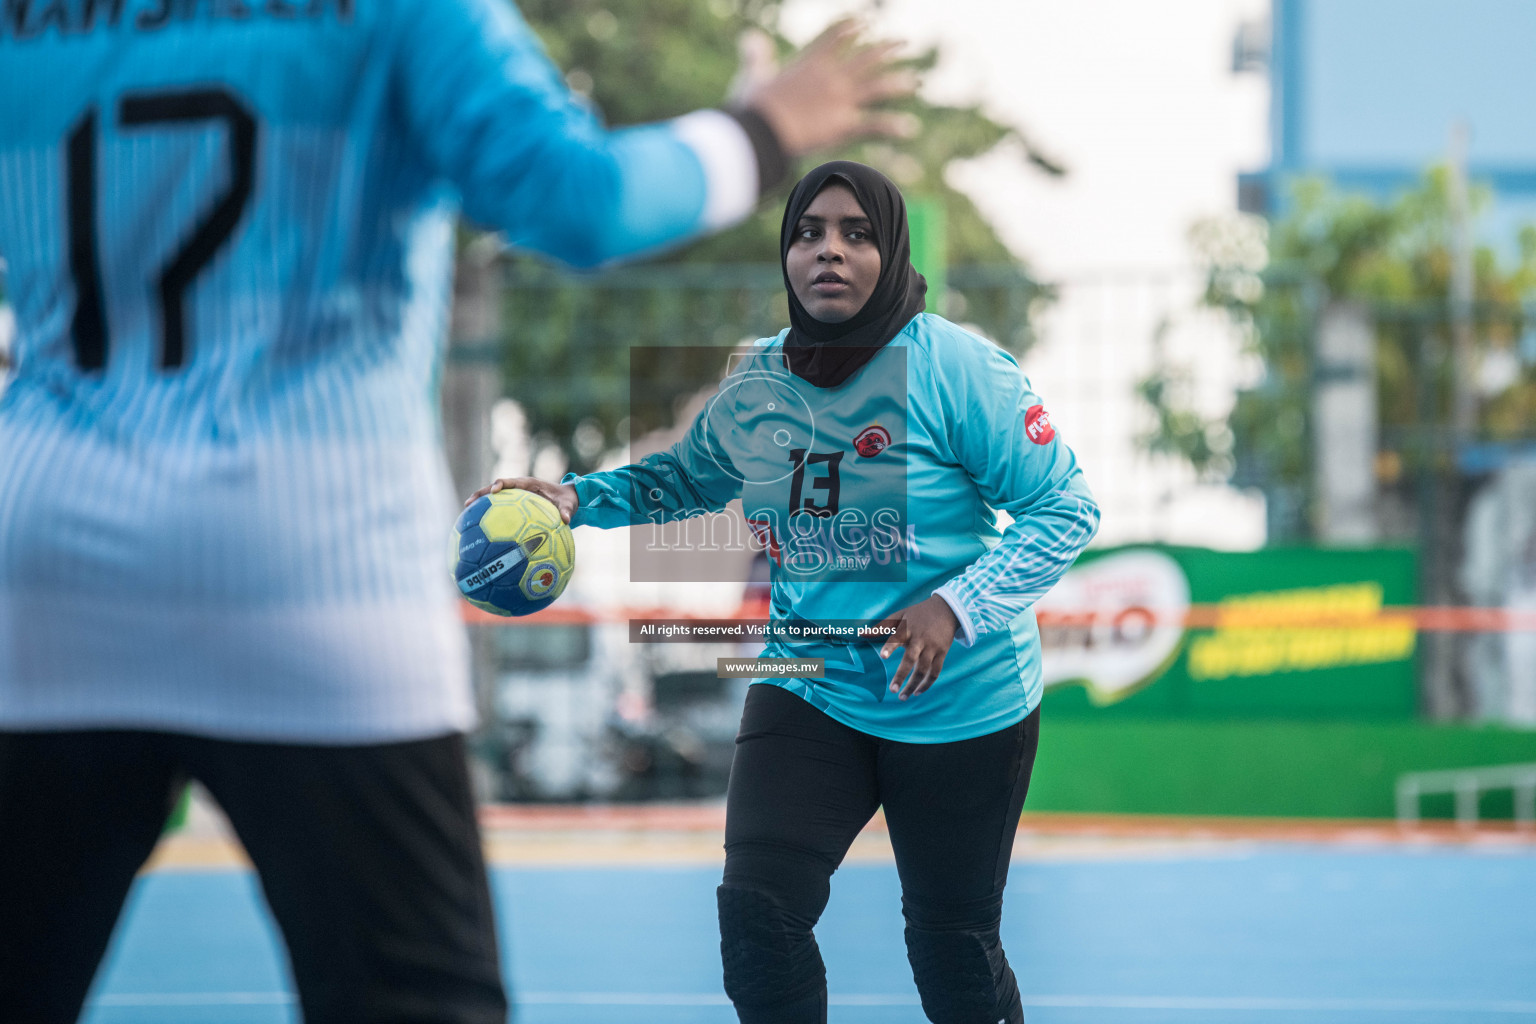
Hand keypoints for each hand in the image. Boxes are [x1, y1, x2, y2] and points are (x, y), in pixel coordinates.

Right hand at [463, 477, 577, 524]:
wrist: (566, 497)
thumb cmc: (567, 500)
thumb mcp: (569, 505)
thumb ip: (566, 511)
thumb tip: (566, 520)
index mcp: (529, 483)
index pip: (512, 482)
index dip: (502, 484)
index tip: (494, 491)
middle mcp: (519, 487)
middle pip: (495, 488)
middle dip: (481, 494)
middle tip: (468, 504)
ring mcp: (515, 496)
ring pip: (494, 498)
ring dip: (480, 504)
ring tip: (465, 513)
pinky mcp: (514, 504)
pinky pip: (499, 508)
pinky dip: (488, 514)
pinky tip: (478, 527)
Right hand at [738, 19, 918, 157]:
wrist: (762, 131)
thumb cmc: (753, 106)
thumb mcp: (751, 75)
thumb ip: (755, 55)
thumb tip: (750, 38)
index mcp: (811, 62)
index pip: (837, 36)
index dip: (852, 28)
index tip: (864, 23)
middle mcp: (831, 77)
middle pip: (867, 57)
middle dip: (888, 49)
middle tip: (903, 43)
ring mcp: (840, 100)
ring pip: (878, 86)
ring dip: (898, 83)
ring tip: (914, 81)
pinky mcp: (844, 125)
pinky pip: (875, 124)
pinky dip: (893, 126)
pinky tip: (909, 128)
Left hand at [864, 595, 957, 700]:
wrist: (946, 610)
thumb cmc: (917, 614)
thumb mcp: (900, 615)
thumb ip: (881, 626)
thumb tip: (860, 634)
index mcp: (908, 629)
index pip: (897, 638)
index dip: (890, 647)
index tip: (883, 657)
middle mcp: (920, 639)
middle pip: (911, 659)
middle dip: (902, 675)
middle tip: (892, 690)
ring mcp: (933, 647)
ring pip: (924, 670)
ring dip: (913, 685)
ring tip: (902, 697)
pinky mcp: (942, 653)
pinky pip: (935, 672)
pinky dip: (927, 684)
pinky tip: (917, 692)